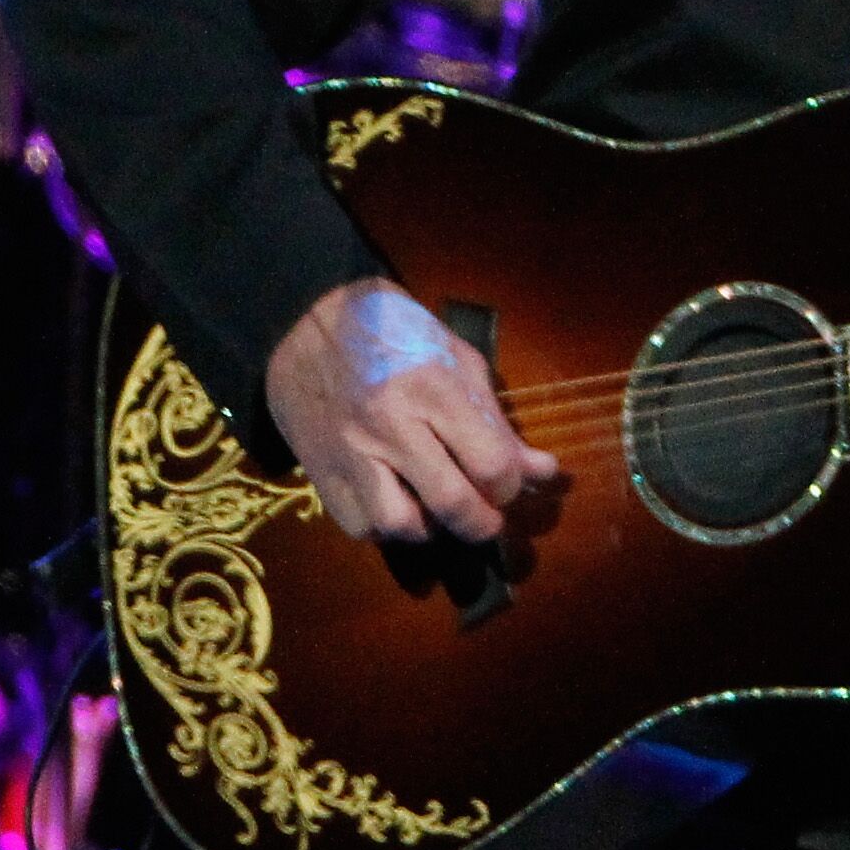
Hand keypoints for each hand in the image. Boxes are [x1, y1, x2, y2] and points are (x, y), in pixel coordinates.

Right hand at [263, 278, 558, 544]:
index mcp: (433, 387)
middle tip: (488, 518)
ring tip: (438, 512)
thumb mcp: (457, 359)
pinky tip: (397, 504)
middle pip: (451, 504)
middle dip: (483, 524)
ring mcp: (350, 451)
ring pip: (399, 525)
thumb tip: (543, 472)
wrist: (306, 320)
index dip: (512, 486)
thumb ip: (497, 420)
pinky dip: (385, 527)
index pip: (491, 464)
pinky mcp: (319, 470)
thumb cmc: (395, 332)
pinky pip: (358, 525)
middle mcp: (390, 424)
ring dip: (430, 529)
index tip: (510, 483)